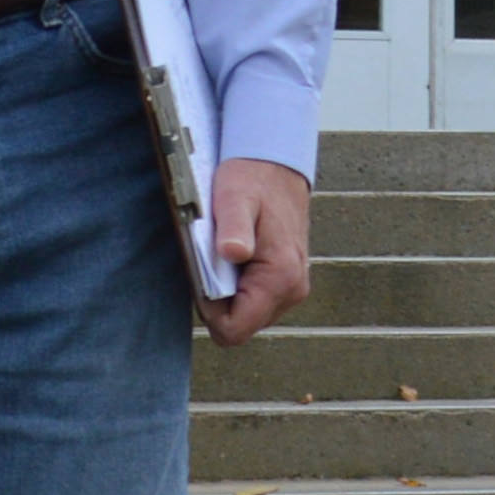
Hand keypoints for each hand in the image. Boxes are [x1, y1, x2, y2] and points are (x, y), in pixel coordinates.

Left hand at [199, 156, 312, 347]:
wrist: (276, 164)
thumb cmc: (253, 180)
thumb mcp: (235, 198)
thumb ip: (233, 228)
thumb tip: (232, 252)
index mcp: (281, 277)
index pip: (235, 330)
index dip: (209, 312)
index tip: (202, 278)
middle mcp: (292, 289)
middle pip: (240, 325)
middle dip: (218, 301)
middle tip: (212, 260)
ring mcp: (291, 287)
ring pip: (246, 315)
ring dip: (227, 292)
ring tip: (224, 254)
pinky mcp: (286, 281)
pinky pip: (253, 300)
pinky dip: (237, 284)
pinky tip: (234, 255)